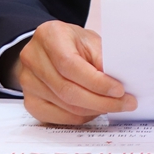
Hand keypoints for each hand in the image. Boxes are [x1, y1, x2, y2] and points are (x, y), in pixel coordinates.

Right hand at [12, 20, 136, 123]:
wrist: (50, 48)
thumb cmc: (73, 43)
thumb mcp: (90, 40)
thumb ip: (102, 58)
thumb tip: (119, 82)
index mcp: (49, 36)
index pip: (70, 65)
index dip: (96, 82)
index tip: (119, 90)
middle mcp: (32, 59)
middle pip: (67, 90)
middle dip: (101, 101)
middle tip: (125, 103)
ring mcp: (28, 83)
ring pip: (65, 106)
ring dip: (94, 110)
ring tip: (114, 105)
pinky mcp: (30, 101)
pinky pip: (58, 117)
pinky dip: (80, 116)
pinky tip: (95, 110)